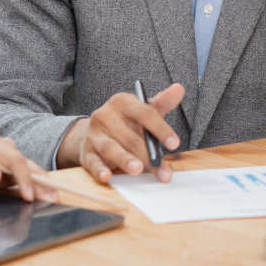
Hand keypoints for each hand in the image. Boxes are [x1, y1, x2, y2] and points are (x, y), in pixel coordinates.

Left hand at [0, 133, 52, 202]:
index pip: (14, 161)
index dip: (24, 179)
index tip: (29, 197)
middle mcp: (3, 147)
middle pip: (27, 164)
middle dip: (41, 182)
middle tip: (55, 197)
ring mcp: (7, 155)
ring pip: (28, 169)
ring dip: (40, 184)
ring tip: (53, 197)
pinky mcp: (8, 165)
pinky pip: (23, 174)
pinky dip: (33, 184)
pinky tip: (42, 193)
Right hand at [58, 83, 184, 183]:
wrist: (94, 132)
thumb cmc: (126, 122)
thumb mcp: (145, 110)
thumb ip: (163, 102)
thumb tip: (179, 88)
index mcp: (122, 102)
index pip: (144, 113)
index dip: (161, 129)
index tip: (174, 144)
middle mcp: (105, 115)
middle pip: (130, 136)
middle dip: (148, 155)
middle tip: (162, 170)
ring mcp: (94, 134)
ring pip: (111, 148)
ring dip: (125, 160)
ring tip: (138, 170)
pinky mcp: (86, 152)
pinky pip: (93, 162)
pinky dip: (100, 170)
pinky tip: (107, 177)